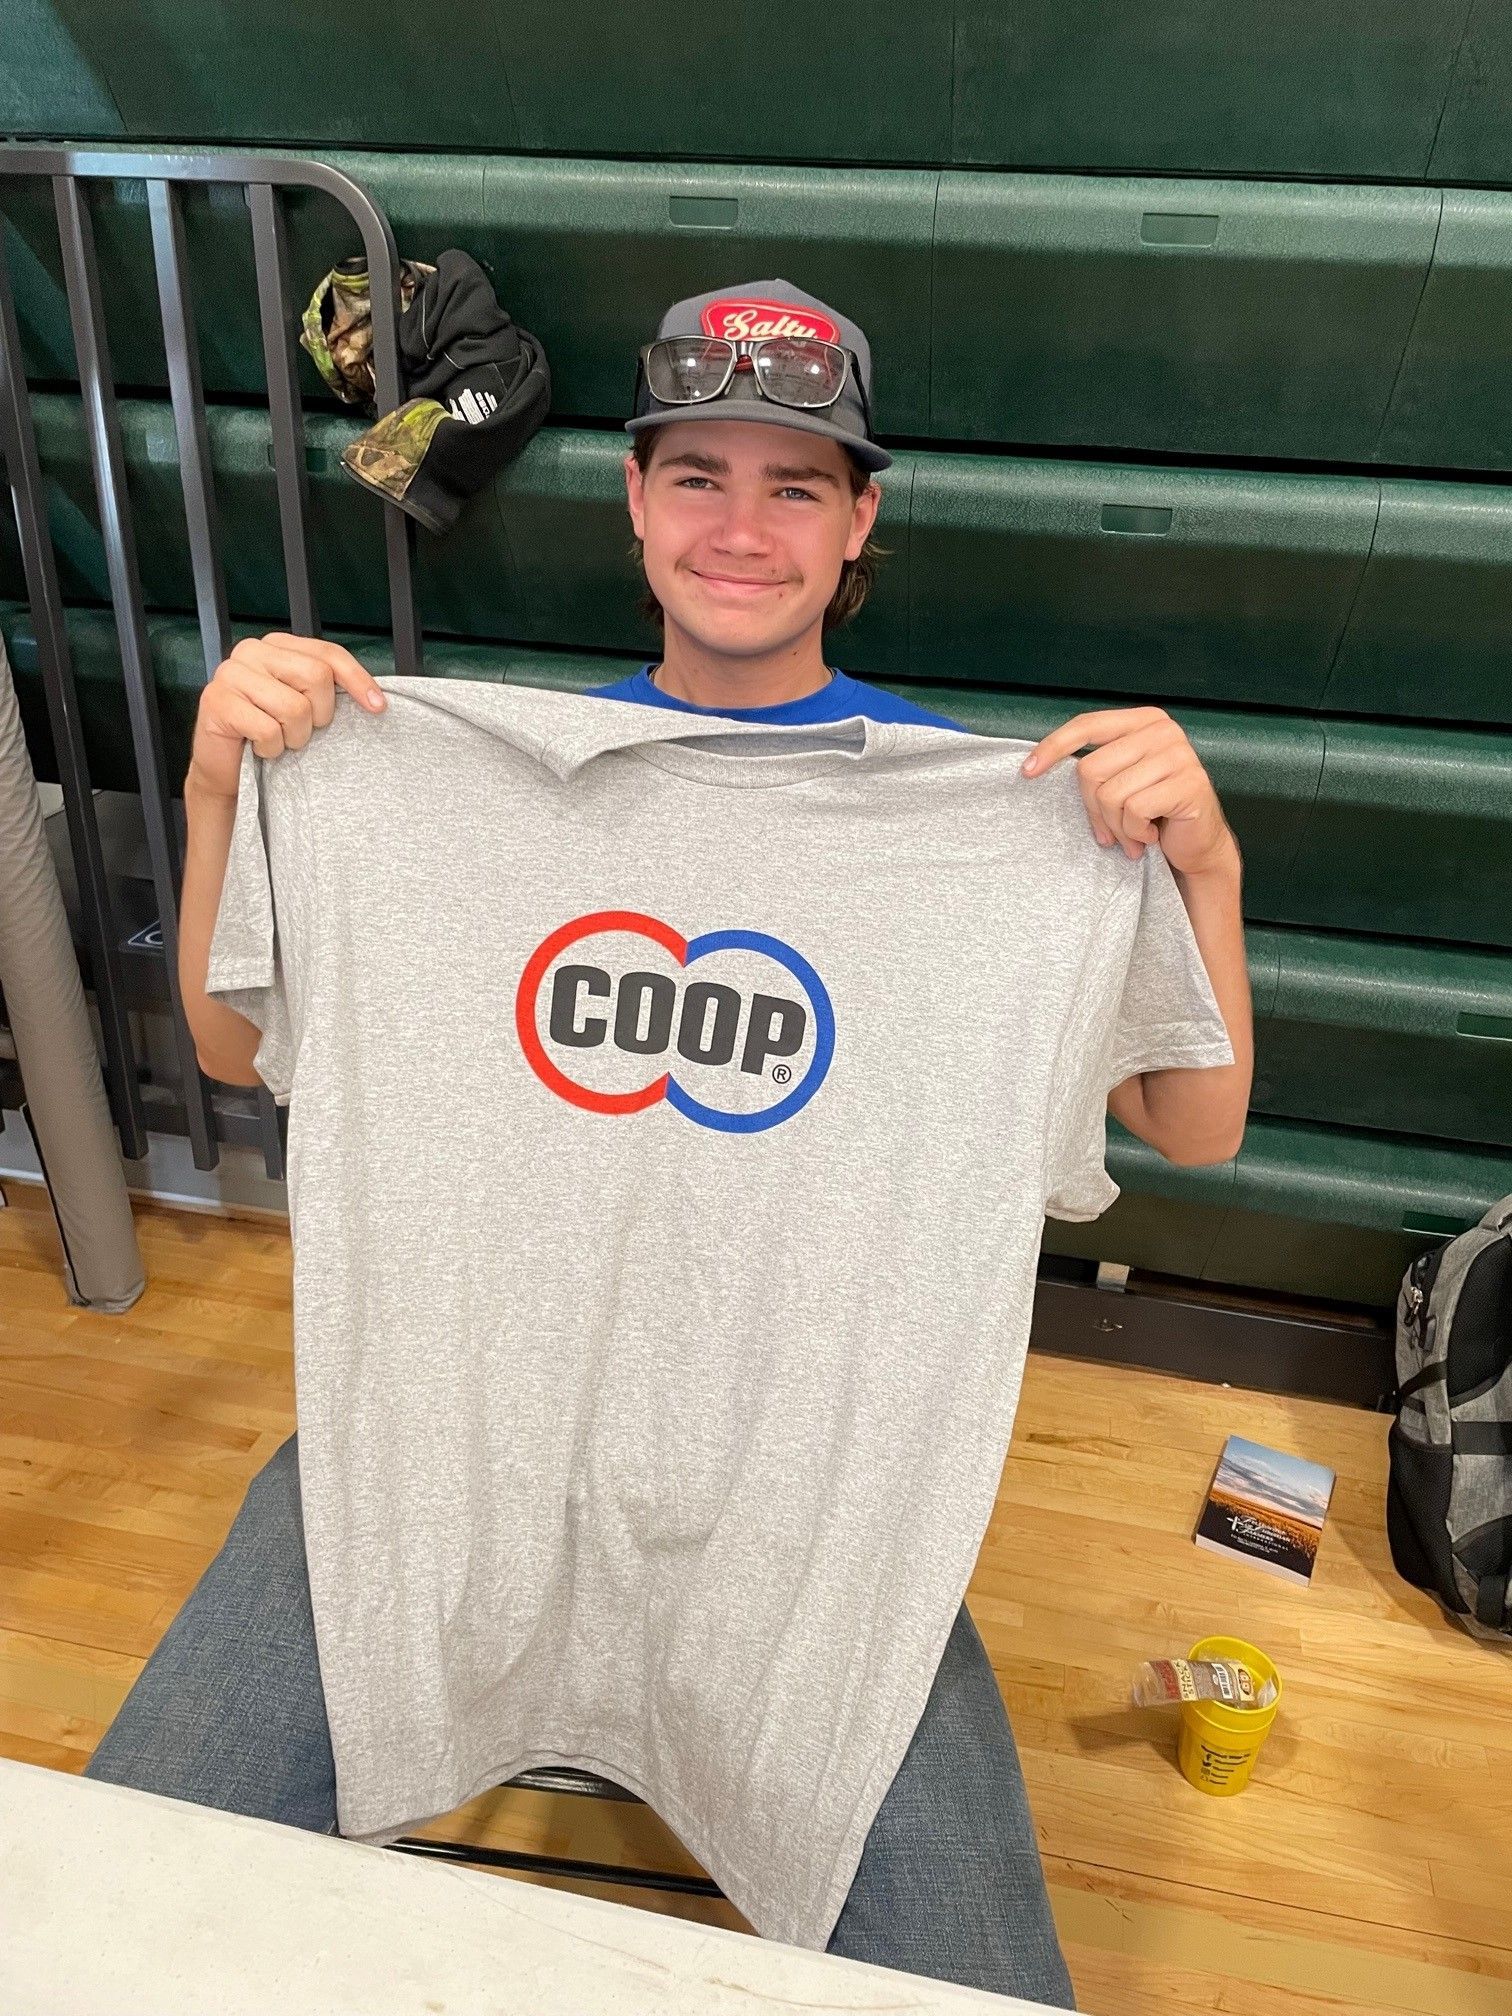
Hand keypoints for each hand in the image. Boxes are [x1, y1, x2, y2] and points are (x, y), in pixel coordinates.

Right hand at [187, 633, 386, 800]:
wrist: (226, 768)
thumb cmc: (269, 733)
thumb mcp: (304, 705)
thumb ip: (328, 689)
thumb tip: (376, 699)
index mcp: (277, 645)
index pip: (328, 653)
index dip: (357, 680)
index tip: (378, 706)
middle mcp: (252, 651)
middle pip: (316, 676)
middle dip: (318, 714)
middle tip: (301, 729)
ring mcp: (230, 674)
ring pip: (294, 707)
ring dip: (293, 736)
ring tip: (277, 738)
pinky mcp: (217, 702)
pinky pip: (267, 730)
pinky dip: (271, 748)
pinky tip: (258, 746)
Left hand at [1019, 705, 1234, 876]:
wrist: (1199, 844)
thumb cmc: (1155, 813)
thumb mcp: (1123, 779)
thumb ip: (1097, 766)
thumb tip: (1039, 767)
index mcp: (1143, 721)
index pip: (1087, 725)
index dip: (1053, 747)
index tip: (1027, 771)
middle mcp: (1163, 731)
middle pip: (1091, 769)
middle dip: (1094, 810)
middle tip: (1110, 831)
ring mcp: (1179, 755)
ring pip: (1111, 795)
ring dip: (1116, 827)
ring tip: (1133, 836)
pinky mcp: (1189, 784)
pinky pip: (1135, 811)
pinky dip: (1136, 833)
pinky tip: (1151, 836)